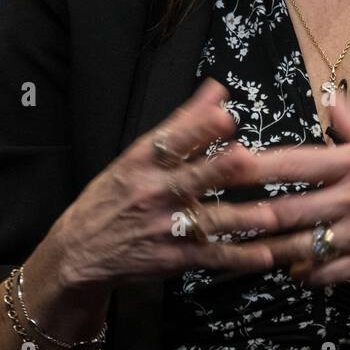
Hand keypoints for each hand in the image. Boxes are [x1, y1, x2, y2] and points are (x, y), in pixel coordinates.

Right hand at [52, 77, 280, 291]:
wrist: (80, 251)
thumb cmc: (116, 195)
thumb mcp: (139, 155)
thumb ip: (184, 123)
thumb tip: (217, 90)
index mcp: (143, 161)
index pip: (171, 141)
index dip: (197, 129)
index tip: (223, 117)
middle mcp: (153, 192)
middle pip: (191, 179)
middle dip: (218, 169)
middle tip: (245, 159)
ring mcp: (163, 227)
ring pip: (208, 221)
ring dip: (240, 219)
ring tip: (269, 215)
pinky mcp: (173, 258)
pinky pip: (211, 257)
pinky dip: (238, 258)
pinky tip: (264, 256)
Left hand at [200, 91, 349, 290]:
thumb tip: (330, 96)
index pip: (294, 162)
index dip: (254, 165)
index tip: (223, 163)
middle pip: (286, 209)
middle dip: (246, 215)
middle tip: (213, 216)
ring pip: (298, 246)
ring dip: (267, 249)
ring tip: (241, 246)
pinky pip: (323, 274)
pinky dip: (302, 274)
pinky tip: (290, 269)